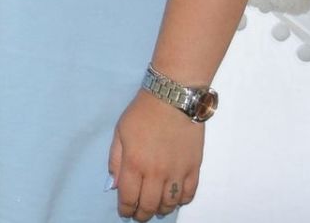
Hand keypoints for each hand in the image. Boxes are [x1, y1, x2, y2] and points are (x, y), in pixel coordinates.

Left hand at [108, 90, 203, 218]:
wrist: (173, 98)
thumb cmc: (142, 113)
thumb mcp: (119, 133)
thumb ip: (115, 160)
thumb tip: (115, 185)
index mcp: (135, 164)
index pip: (129, 197)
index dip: (126, 209)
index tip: (125, 212)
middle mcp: (156, 173)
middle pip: (150, 205)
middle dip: (142, 214)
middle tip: (139, 214)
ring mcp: (177, 172)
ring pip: (170, 203)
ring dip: (161, 210)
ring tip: (156, 208)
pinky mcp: (194, 168)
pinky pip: (189, 194)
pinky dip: (181, 201)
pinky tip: (174, 199)